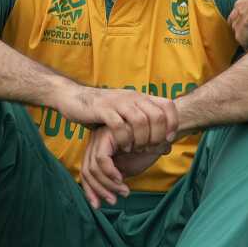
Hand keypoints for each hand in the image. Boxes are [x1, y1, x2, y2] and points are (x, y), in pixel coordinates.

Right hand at [57, 85, 177, 152]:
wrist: (75, 97)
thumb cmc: (104, 111)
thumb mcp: (128, 114)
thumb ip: (146, 126)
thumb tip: (166, 146)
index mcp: (141, 97)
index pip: (168, 105)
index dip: (173, 123)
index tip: (168, 139)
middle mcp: (133, 97)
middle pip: (157, 116)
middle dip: (156, 137)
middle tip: (149, 148)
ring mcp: (118, 102)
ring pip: (140, 121)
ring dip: (141, 140)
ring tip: (136, 149)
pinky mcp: (103, 110)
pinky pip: (119, 126)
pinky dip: (124, 139)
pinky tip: (123, 147)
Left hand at [80, 130, 171, 208]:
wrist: (163, 134)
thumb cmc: (146, 151)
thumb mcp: (127, 168)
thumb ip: (113, 179)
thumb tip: (99, 198)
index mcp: (97, 148)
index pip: (86, 173)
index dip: (90, 191)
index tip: (98, 206)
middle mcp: (95, 141)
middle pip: (87, 171)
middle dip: (99, 190)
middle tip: (113, 200)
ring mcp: (99, 137)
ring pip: (93, 168)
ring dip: (108, 184)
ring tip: (123, 191)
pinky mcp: (107, 135)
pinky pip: (101, 159)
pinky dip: (109, 173)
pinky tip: (120, 179)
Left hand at [229, 0, 247, 48]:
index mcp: (242, 2)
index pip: (237, 8)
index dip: (241, 12)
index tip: (247, 15)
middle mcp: (237, 15)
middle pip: (233, 22)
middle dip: (239, 25)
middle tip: (247, 29)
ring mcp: (239, 27)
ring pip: (238, 34)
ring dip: (244, 36)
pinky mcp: (243, 38)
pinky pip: (245, 44)